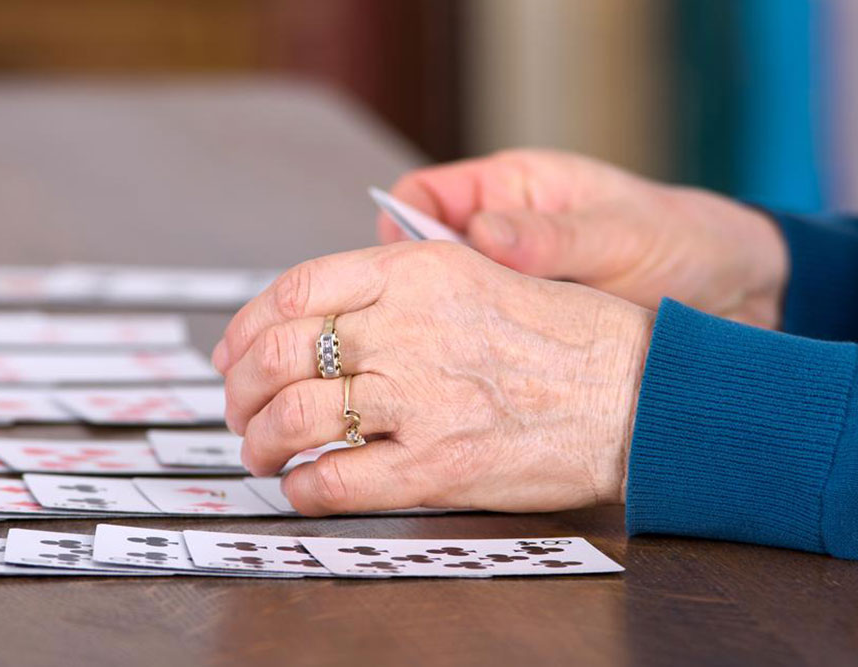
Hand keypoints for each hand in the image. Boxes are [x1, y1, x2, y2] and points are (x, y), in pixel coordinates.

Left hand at [212, 242, 653, 515]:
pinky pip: (336, 479)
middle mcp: (410, 326)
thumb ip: (401, 287)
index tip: (232, 352)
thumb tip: (321, 317)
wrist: (638, 392)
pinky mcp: (438, 464)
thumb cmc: (566, 336)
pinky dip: (304, 487)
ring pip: (296, 416)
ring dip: (261, 440)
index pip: (297, 289)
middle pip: (281, 354)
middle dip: (241, 389)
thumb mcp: (481, 275)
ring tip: (261, 452)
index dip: (247, 325)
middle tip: (239, 410)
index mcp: (418, 271)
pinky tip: (304, 485)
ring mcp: (422, 395)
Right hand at [378, 150, 788, 328]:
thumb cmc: (680, 242)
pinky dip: (476, 366)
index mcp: (510, 192)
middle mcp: (498, 243)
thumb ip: (553, 237)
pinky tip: (483, 386)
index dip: (400, 225)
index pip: (424, 197)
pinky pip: (481, 349)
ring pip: (444, 312)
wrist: (737, 301)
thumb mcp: (619, 233)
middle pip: (421, 262)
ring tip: (450, 364)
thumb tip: (485, 235)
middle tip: (416, 328)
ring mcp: (508, 295)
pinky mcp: (522, 341)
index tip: (403, 264)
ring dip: (442, 336)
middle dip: (411, 293)